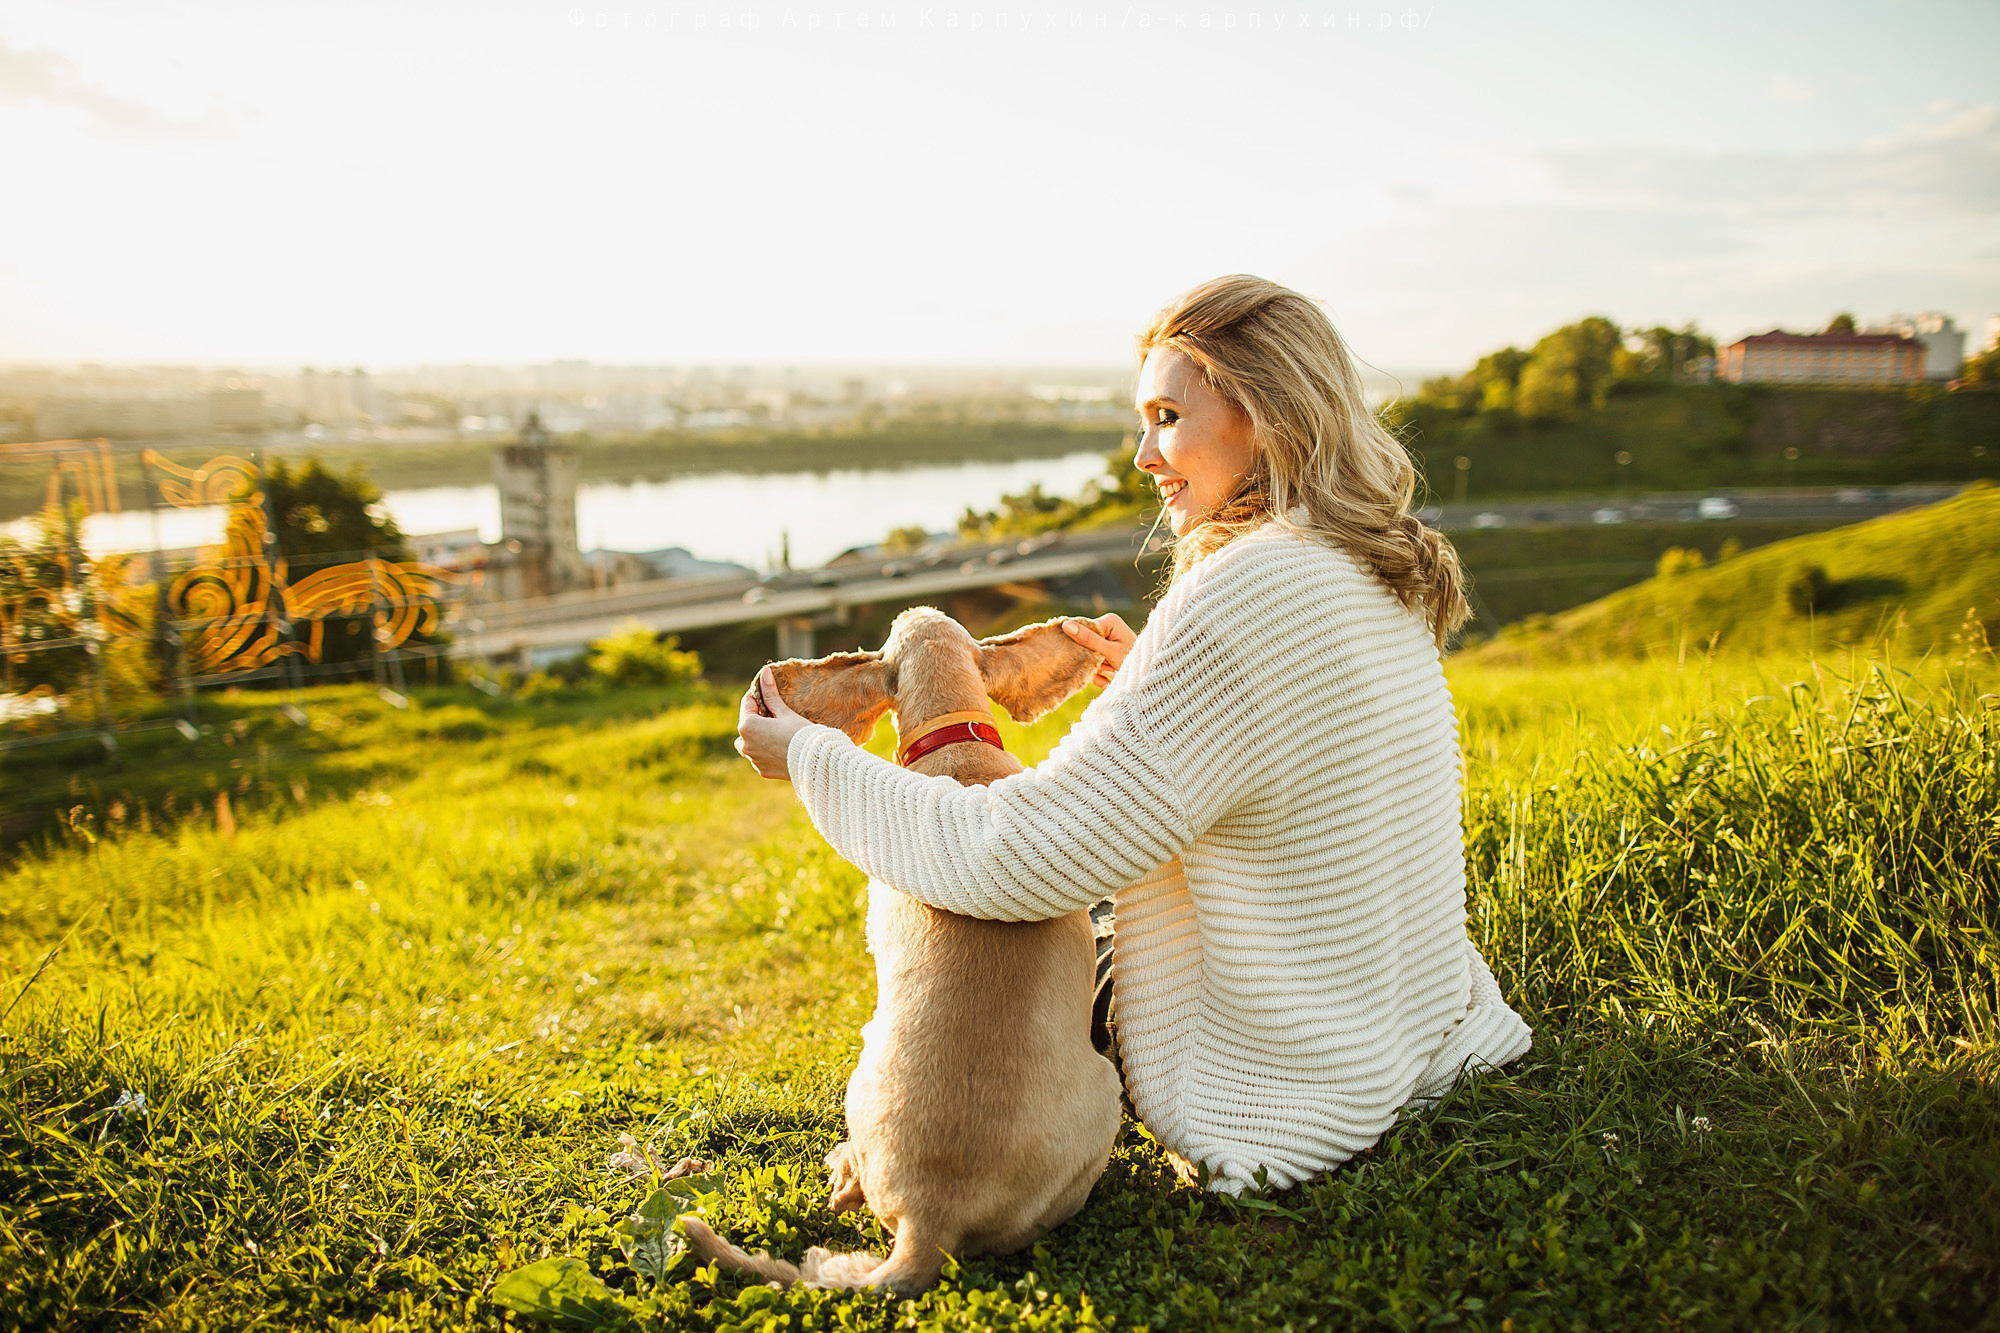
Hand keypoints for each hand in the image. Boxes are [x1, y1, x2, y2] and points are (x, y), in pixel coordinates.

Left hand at [736, 665, 811, 779]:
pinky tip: (781, 746)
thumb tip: (764, 672)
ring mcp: (753, 759)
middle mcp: (745, 744)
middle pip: (747, 724)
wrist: (816, 761)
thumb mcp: (784, 711)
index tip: (768, 694)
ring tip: (777, 732)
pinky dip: (766, 751)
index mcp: (747, 726)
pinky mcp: (762, 770)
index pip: (747, 703)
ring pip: (750, 743)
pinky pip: (759, 757)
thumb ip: (770, 693)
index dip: (758, 696)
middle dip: (758, 718)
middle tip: (776, 713)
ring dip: (759, 736)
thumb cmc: (800, 732)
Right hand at [1061, 613, 1136, 687]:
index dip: (1082, 644)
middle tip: (1107, 667)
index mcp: (1110, 621)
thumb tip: (1065, 624)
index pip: (1083, 628)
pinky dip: (1099, 674)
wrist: (1147, 679)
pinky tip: (1109, 680)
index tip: (1092, 657)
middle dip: (1092, 660)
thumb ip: (1088, 639)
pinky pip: (1092, 663)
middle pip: (1084, 644)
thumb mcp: (1109, 652)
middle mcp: (1107, 628)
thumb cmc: (1132, 662)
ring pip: (1087, 656)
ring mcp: (1106, 642)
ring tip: (1111, 674)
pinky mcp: (1105, 654)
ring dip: (1097, 670)